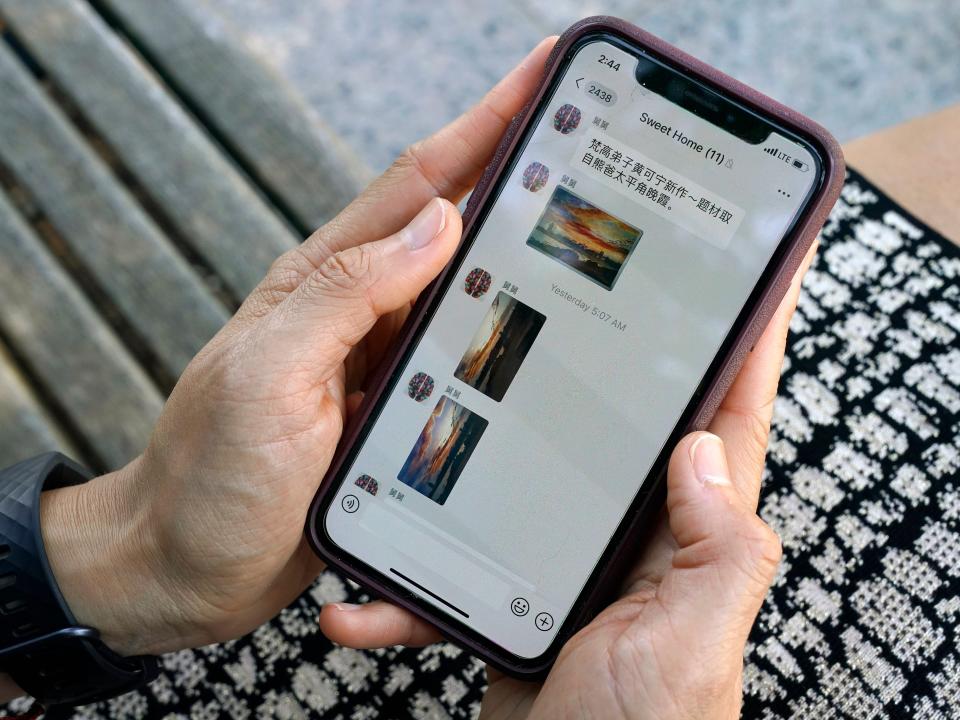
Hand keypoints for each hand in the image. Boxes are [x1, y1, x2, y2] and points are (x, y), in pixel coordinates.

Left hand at [37, 37, 557, 657]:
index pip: (417, 186)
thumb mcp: (267, 378)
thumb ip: (345, 296)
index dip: (483, 125)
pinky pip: (463, 359)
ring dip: (521, 250)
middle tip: (584, 133)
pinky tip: (541, 328)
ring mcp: (380, 364)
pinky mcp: (397, 415)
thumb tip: (436, 225)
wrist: (187, 566)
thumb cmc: (210, 478)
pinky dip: (505, 331)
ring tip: (584, 218)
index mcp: (324, 286)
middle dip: (518, 171)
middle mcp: (359, 315)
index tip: (542, 75)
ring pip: (466, 291)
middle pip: (453, 226)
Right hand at [321, 244, 817, 718]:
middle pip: (621, 418)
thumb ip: (716, 549)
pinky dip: (410, 581)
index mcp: (694, 534)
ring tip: (431, 402)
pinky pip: (460, 565)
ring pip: (527, 475)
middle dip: (600, 352)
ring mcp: (573, 558)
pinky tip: (363, 593)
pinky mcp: (517, 594)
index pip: (733, 410)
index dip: (748, 332)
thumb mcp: (691, 646)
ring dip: (478, 450)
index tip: (747, 261)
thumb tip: (703, 446)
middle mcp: (640, 534)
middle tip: (561, 283)